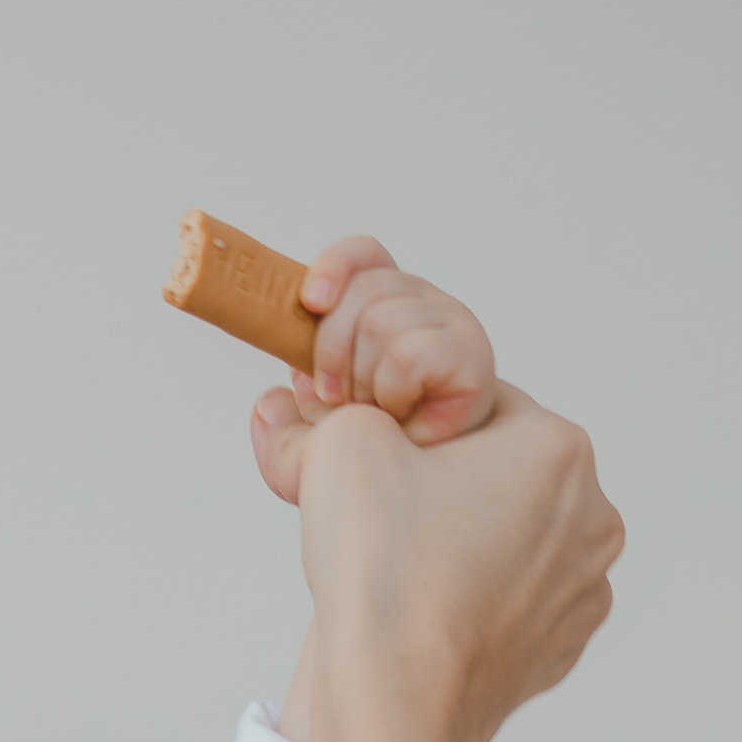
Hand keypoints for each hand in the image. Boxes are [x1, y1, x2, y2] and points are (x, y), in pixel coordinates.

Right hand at [253, 384, 620, 741]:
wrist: (396, 707)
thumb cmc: (381, 575)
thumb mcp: (345, 443)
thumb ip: (354, 409)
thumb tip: (350, 421)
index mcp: (558, 448)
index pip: (470, 403)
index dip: (410, 428)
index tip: (375, 465)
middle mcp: (592, 517)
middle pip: (497, 474)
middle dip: (441, 487)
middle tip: (383, 519)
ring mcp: (582, 590)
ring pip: (507, 539)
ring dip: (460, 543)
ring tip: (403, 573)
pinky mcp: (560, 647)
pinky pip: (511, 602)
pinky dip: (473, 602)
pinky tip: (428, 617)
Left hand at [261, 236, 496, 454]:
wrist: (436, 485)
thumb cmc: (382, 455)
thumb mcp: (315, 445)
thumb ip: (284, 428)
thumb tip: (268, 403)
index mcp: (385, 303)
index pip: (364, 255)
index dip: (334, 267)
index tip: (310, 304)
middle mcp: (423, 303)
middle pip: (364, 290)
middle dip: (333, 350)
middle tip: (338, 396)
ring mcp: (453, 325)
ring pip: (380, 323)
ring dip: (364, 381)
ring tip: (382, 411)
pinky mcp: (473, 356)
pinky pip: (406, 355)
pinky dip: (392, 392)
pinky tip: (407, 414)